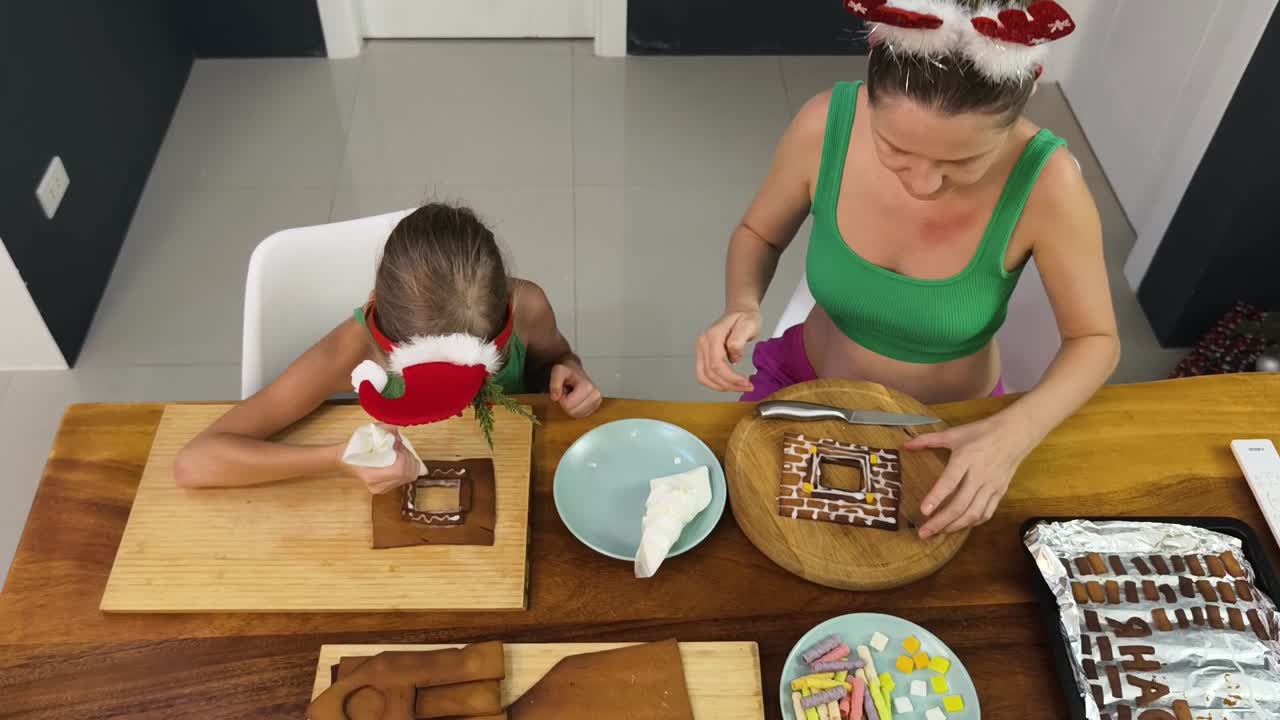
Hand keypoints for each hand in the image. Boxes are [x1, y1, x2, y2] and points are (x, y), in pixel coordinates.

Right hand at [342, 435, 420, 494]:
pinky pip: (406, 478)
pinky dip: (407, 467)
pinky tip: (398, 459)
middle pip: (408, 474)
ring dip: (409, 461)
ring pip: (409, 477)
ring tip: (399, 452)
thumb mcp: (366, 434)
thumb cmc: (353, 448)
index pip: (399, 470)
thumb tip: (397, 426)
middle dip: (409, 457)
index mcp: (371, 475)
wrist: (344, 461)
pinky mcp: (388, 488)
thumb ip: (384, 429)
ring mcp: (383, 488)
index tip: (398, 446)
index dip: (404, 456)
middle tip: (400, 447)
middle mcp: (378, 485)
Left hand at [549, 363, 602, 417]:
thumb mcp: (558, 372)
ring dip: (570, 406)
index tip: (564, 389)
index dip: (562, 398)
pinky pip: (581, 415)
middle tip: (567, 392)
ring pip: (577, 415)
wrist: (575, 371)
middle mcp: (596, 395)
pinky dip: (576, 408)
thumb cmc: (567, 372)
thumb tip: (555, 397)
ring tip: (571, 394)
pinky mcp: (595, 406)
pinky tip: (576, 399)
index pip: (568, 405)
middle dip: (566, 403)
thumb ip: (555, 383)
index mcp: (588, 387)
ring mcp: (597, 402)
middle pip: (573, 411)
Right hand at [696, 308, 761, 391]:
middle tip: (747, 387)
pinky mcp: (704, 355)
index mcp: (713, 335)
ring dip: (721, 386)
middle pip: (710, 373)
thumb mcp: (749, 324)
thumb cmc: (746, 317)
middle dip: (728, 384)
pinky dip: (716, 383)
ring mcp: (701, 349)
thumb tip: (733, 357)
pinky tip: (729, 383)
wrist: (740, 311)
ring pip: (704, 376)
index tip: (746, 383)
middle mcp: (703, 343)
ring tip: (738, 387)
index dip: (731, 378)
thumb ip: (739, 340)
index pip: (717, 364)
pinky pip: (704, 374)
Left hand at [904, 414, 1037, 538]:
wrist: (1015, 433)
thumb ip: (928, 440)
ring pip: (974, 513)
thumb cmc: (982, 432)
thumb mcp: (954, 433)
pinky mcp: (1000, 492)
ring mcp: (991, 486)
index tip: (923, 511)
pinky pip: (987, 513)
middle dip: (941, 522)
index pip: (950, 481)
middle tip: (923, 533)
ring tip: (938, 533)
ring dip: (955, 526)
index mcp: (966, 459)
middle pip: (960, 504)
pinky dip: (972, 523)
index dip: (936, 497)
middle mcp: (979, 475)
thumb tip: (905, 445)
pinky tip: (960, 526)